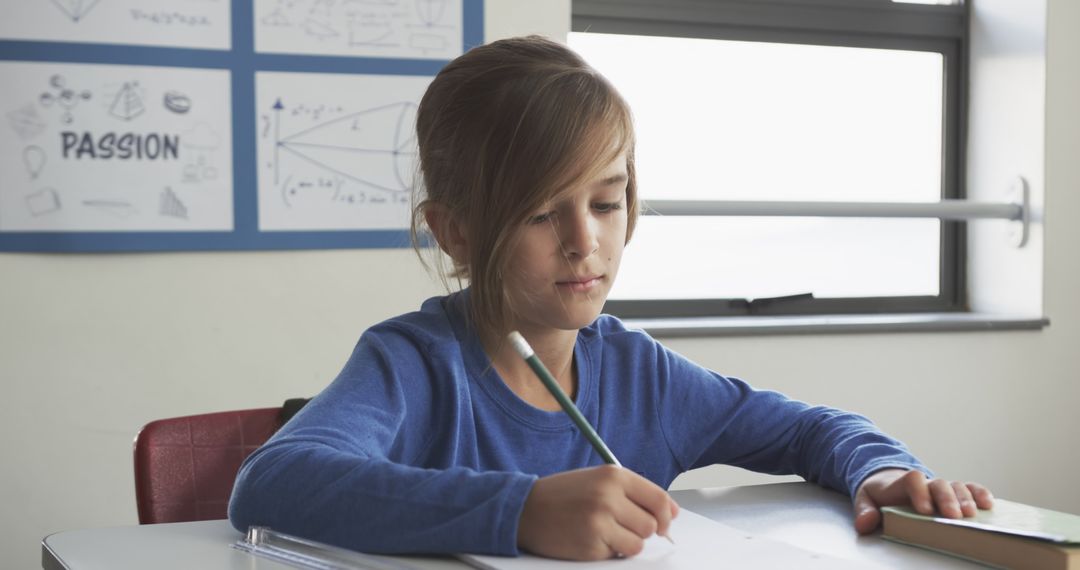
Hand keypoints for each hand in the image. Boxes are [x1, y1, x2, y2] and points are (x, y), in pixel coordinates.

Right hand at [517, 465, 679, 559]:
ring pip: (638, 544)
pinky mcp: (590, 546)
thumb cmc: (564, 494)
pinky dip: (608, 551)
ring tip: (604, 532)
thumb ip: (633, 492)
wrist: (525, 509)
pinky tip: (589, 538)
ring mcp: (599, 523)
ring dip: (626, 543)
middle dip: (641, 530)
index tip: (665, 522)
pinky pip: (616, 555)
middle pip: (651, 525)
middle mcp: (608, 497)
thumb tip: (670, 513)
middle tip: (621, 525)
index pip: (658, 499)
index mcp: (613, 475)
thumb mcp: (598, 480)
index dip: (667, 515)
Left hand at [852, 468, 993, 533]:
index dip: (919, 492)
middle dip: (947, 499)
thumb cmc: (879, 494)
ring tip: (971, 515)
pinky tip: (988, 505)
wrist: (888, 482)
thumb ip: (864, 511)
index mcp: (902, 483)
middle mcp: (926, 483)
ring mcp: (941, 487)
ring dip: (966, 499)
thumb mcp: (865, 499)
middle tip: (954, 516)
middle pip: (940, 484)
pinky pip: (969, 488)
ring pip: (957, 486)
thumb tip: (865, 524)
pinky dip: (979, 494)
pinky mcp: (953, 492)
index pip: (912, 479)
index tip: (925, 510)